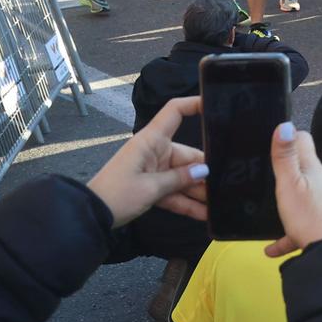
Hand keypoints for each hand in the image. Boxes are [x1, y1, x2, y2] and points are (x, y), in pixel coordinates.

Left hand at [85, 95, 208, 227]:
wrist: (90, 217)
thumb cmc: (117, 194)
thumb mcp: (151, 188)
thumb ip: (180, 179)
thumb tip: (205, 171)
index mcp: (152, 140)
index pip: (175, 112)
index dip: (195, 104)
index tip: (217, 107)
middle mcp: (155, 151)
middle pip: (188, 155)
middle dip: (206, 171)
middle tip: (231, 182)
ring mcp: (154, 169)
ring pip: (183, 177)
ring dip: (198, 192)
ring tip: (221, 204)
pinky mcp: (151, 187)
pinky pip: (173, 192)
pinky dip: (186, 203)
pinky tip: (205, 215)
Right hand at [262, 120, 321, 257]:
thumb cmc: (308, 215)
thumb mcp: (290, 184)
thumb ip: (285, 157)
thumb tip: (285, 125)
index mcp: (314, 169)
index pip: (305, 142)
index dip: (290, 138)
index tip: (273, 142)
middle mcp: (321, 183)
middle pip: (303, 168)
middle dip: (286, 169)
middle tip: (264, 172)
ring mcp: (321, 204)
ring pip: (300, 198)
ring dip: (284, 203)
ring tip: (266, 207)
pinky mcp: (317, 226)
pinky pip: (297, 228)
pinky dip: (285, 235)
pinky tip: (270, 249)